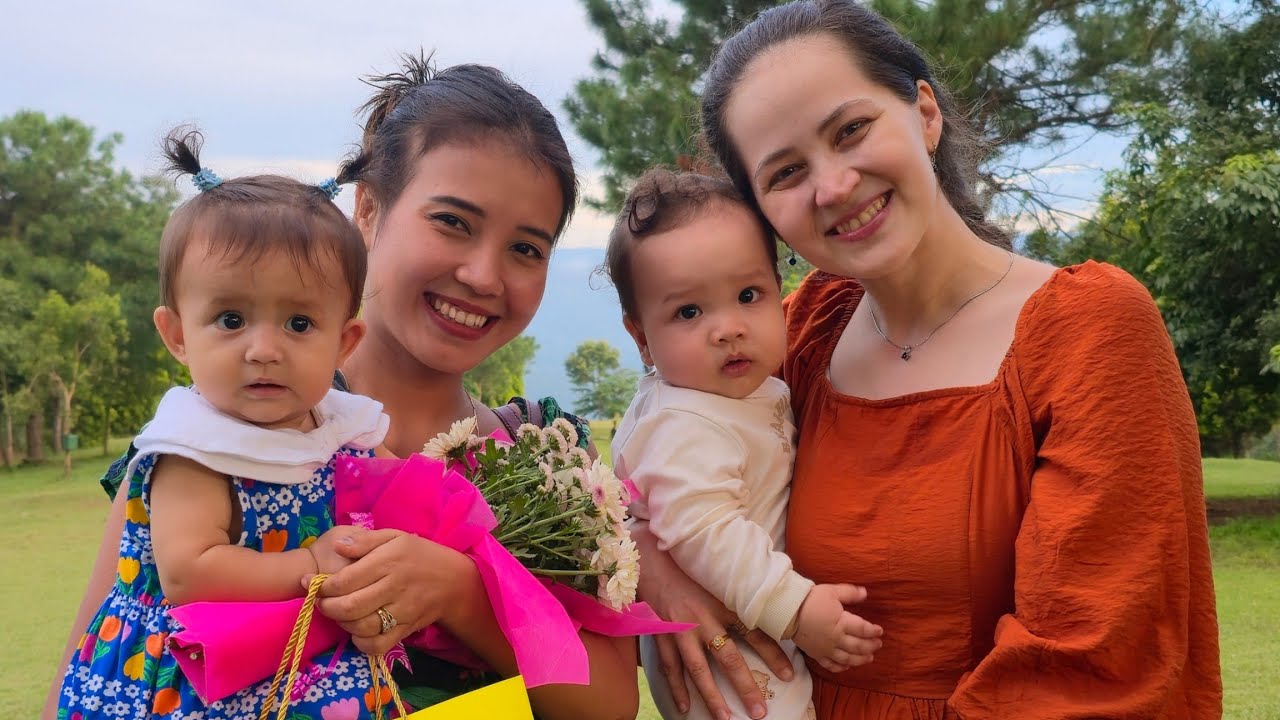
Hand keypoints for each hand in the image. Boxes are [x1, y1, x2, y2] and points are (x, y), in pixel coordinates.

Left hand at [310, 529, 474, 654]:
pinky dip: (361, 642)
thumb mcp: (395, 537)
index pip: (346, 579)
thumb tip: (338, 546)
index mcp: (389, 561)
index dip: (321, 585)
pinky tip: (356, 631)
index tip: (309, 583)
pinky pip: (378, 645)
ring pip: (362, 627)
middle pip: (350, 606)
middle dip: (326, 606)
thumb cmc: (419, 554)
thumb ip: (365, 540)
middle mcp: (395, 587)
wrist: (454, 580)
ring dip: (341, 623)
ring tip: (337, 613)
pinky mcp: (406, 629)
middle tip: (320, 601)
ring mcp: (402, 611)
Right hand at [634, 522, 789, 719]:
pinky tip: (685, 707)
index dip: (774, 655)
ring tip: (724, 718)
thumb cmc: (690, 566)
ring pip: (698, 669)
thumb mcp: (720, 577)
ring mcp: (680, 629)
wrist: (651, 557)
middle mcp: (703, 619)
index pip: (755, 632)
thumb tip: (771, 604)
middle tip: (759, 712)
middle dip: (745, 687)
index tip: (790, 676)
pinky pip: (670, 666)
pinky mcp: (661, 633)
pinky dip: (676, 688)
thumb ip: (742, 593)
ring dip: (711, 696)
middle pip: (728, 659)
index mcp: (723, 603)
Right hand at [792, 583, 882, 672]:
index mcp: (842, 623)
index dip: (873, 631)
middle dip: (870, 646)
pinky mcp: (816, 654)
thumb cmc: (810, 600)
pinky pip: (830, 665)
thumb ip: (849, 593)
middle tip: (878, 645)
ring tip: (869, 658)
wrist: (787, 612)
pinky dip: (840, 667)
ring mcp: (826, 649)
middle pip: (858, 646)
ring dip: (860, 659)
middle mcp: (836, 639)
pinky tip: (847, 666)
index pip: (863, 629)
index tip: (880, 631)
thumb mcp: (831, 591)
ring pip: (847, 658)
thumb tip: (866, 593)